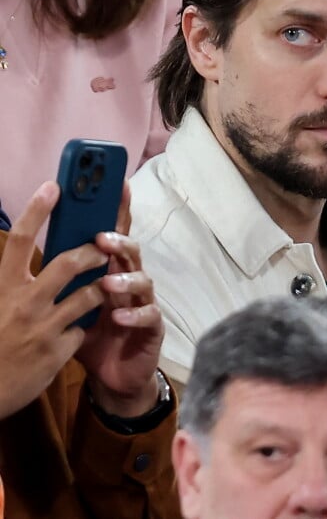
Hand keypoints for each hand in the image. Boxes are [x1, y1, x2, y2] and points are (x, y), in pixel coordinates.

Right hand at [0, 183, 106, 418]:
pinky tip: (81, 326)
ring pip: (87, 295)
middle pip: (67, 263)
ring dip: (99, 287)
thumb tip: (29, 252)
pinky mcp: (57, 352)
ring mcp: (42, 328)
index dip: (36, 210)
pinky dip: (85, 324)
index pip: (18, 240)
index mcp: (3, 287)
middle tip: (105, 244)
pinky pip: (83, 328)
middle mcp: (22, 303)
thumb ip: (13, 279)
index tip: (54, 186)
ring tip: (102, 284)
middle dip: (93, 250)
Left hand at [77, 190, 163, 417]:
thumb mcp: (73, 302)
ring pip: (143, 280)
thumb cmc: (92, 332)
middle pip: (131, 251)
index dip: (118, 208)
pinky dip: (134, 315)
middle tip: (101, 238)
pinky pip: (148, 316)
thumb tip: (41, 242)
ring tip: (107, 283)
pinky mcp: (152, 327)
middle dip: (119, 241)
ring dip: (126, 278)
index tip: (116, 183)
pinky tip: (118, 317)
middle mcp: (129, 279)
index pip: (114, 233)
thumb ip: (66, 275)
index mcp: (110, 268)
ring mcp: (143, 302)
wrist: (113, 375)